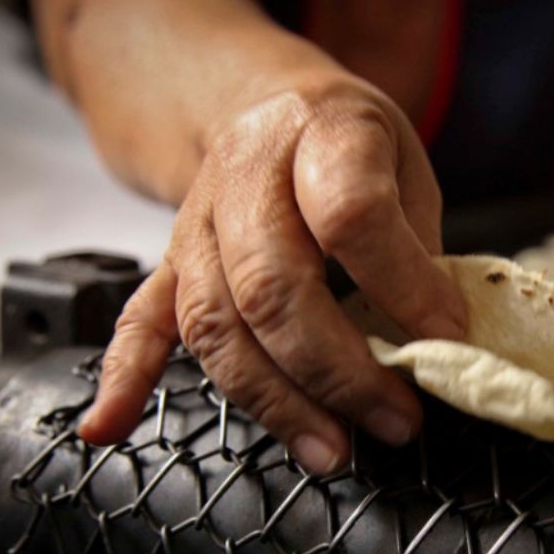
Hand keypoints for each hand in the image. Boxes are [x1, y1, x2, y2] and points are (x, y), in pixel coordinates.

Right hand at [77, 76, 467, 471]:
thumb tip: (437, 344)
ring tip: (332, 449)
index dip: (402, 286)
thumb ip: (420, 250)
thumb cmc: (350, 145)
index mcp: (322, 132)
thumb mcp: (409, 168)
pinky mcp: (169, 263)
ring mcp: (196, 222)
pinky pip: (139, 322)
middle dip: (338, 370)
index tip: (444, 339)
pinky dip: (126, 379)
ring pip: (215, 322)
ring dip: (274, 400)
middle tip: (395, 420)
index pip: (351, 214)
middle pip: (273, 285)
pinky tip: (109, 427)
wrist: (264, 104)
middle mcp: (246, 175)